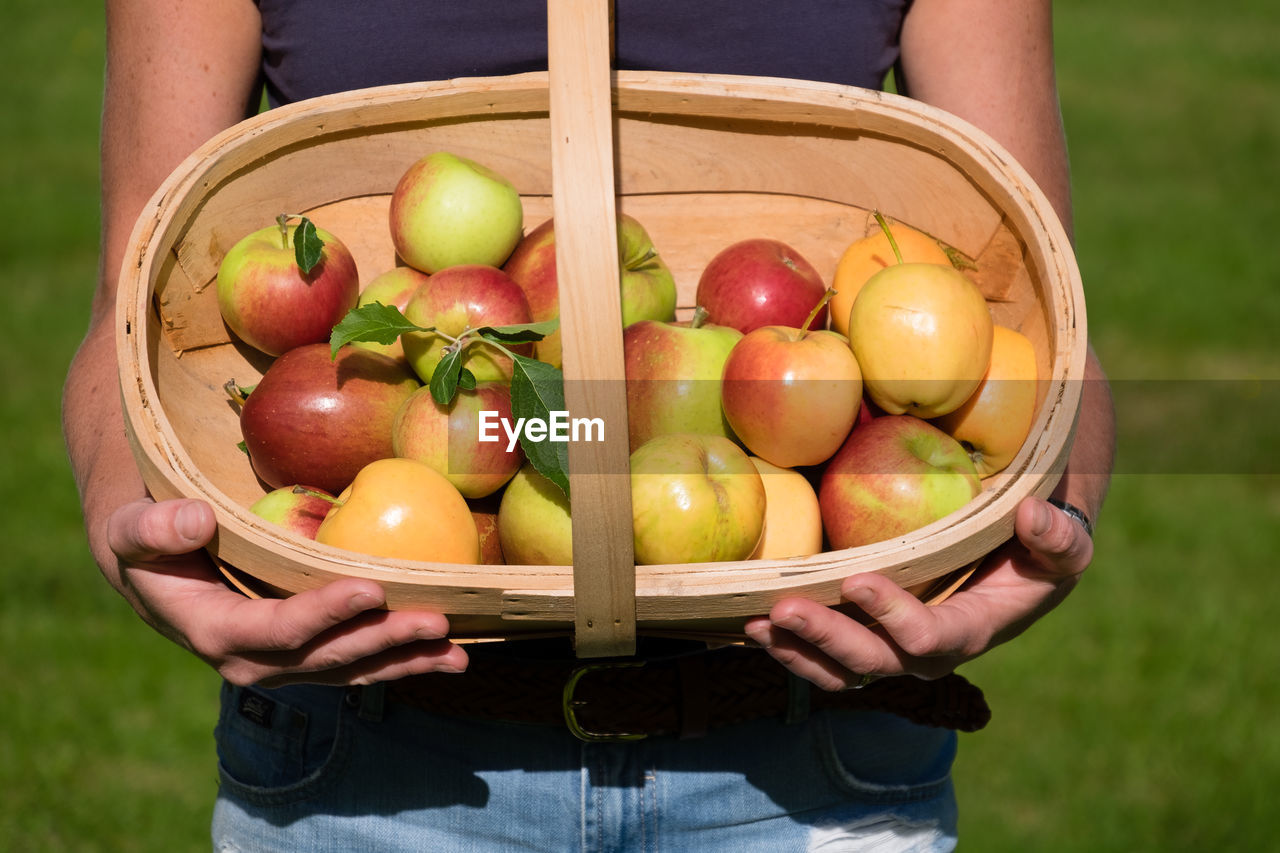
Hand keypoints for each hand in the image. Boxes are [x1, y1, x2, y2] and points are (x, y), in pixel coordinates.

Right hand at [104, 497, 468, 687]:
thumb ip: (153, 528)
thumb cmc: (146, 544)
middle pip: (331, 657)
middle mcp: (256, 662)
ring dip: (407, 660)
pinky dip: (403, 657)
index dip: (325, 614)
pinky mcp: (309, 655)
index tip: (370, 589)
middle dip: (386, 641)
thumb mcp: (131, 531)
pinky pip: (361, 661)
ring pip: (355, 668)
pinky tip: (448, 650)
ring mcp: (287, 665)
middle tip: (437, 620)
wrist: (154, 573)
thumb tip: (194, 519)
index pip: (280, 630)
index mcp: (217, 634)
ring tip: (458, 650)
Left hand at [742, 495, 1092, 690]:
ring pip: (839, 669)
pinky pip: (822, 656)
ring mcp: (891, 649)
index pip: (931, 639)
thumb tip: (1031, 516)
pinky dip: (787, 645)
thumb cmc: (1037, 548)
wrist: (1012, 560)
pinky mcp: (864, 636)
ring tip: (755, 625)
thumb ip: (1058, 536)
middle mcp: (926, 651)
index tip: (858, 581)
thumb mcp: (1064, 543)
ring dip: (796, 651)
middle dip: (827, 640)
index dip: (895, 618)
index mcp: (973, 631)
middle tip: (785, 609)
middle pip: (873, 662)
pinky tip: (749, 626)